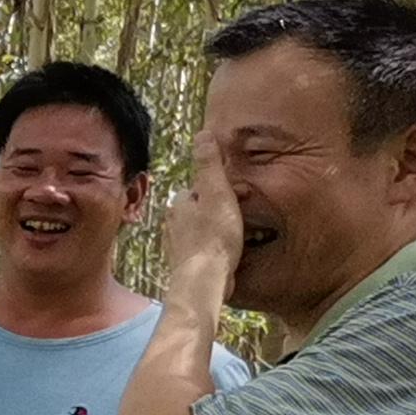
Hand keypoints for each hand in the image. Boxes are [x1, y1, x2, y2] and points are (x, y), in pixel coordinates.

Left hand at [163, 134, 245, 292]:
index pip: (199, 189)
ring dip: (219, 231)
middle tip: (242, 218)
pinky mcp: (187, 267)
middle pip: (200, 211)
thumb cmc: (213, 236)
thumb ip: (210, 164)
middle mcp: (172, 225)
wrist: (205, 281)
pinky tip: (229, 256)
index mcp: (178, 204)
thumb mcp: (217, 192)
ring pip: (202, 231)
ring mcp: (178, 247)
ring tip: (239, 237)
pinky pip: (204, 252)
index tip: (240, 196)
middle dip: (220, 212)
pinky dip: (216, 251)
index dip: (221, 190)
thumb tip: (203, 133)